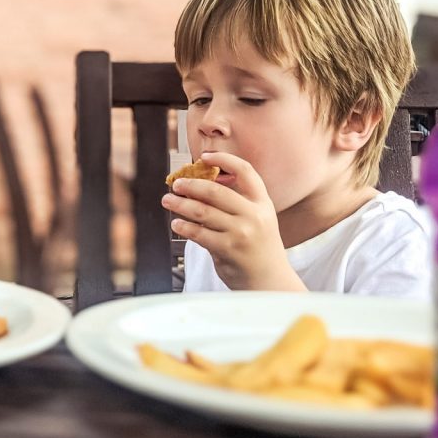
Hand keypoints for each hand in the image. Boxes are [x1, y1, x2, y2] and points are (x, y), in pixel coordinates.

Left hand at [160, 152, 304, 290]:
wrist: (269, 280)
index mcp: (262, 202)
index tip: (204, 157)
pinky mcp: (228, 249)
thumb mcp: (256, 218)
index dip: (224, 158)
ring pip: (201, 211)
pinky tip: (176, 223)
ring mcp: (241, 232)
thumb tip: (199, 184)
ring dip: (180, 204)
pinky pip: (198, 233)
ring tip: (168, 201)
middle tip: (176, 184)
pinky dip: (183, 226)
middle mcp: (254, 215)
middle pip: (215, 190)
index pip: (246, 171)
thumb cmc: (257, 247)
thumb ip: (235, 202)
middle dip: (190, 185)